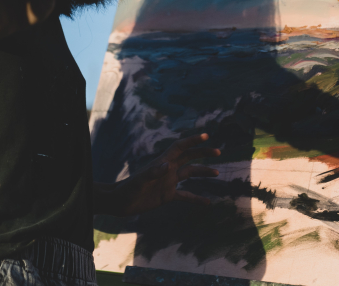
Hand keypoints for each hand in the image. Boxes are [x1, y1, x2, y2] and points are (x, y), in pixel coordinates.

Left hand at [96, 134, 221, 216]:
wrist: (120, 202)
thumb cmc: (128, 189)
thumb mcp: (140, 181)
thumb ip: (153, 173)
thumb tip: (168, 165)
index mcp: (162, 162)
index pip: (180, 147)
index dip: (193, 140)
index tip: (206, 135)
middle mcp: (168, 169)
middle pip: (189, 157)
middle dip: (203, 153)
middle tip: (218, 152)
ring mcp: (168, 182)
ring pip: (190, 174)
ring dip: (203, 172)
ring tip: (217, 173)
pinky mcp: (167, 195)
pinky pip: (185, 195)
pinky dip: (196, 198)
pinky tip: (207, 203)